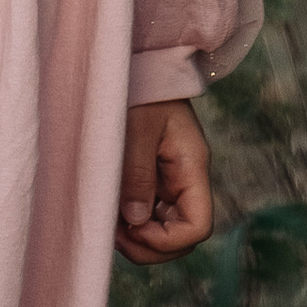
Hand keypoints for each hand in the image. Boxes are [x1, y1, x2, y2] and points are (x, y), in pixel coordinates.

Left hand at [115, 97, 211, 262]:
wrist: (138, 60)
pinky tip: (110, 213)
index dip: (167, 240)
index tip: (133, 229)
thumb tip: (136, 221)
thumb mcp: (136, 126)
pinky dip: (131, 222)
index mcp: (192, 165)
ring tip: (109, 225)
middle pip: (183, 236)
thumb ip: (138, 174)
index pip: (198, 225)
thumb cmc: (140, 85)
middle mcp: (186, 177)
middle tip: (114, 234)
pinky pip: (150, 213)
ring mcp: (171, 178)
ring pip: (165, 229)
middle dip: (150, 246)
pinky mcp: (154, 175)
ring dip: (139, 237)